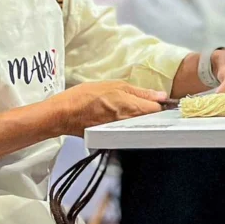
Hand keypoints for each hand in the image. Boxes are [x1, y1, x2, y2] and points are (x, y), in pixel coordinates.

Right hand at [51, 81, 167, 136]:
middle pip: (150, 119)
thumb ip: (141, 92)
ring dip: (138, 118)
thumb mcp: (115, 86)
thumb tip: (161, 96)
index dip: (160, 103)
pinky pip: (127, 131)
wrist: (64, 114)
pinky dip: (126, 124)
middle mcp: (130, 124)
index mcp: (133, 109)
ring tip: (125, 108)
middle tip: (140, 102)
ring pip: (139, 125)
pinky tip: (116, 116)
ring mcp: (122, 132)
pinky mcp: (113, 138)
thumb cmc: (86, 97)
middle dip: (150, 111)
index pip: (159, 110)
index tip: (158, 99)